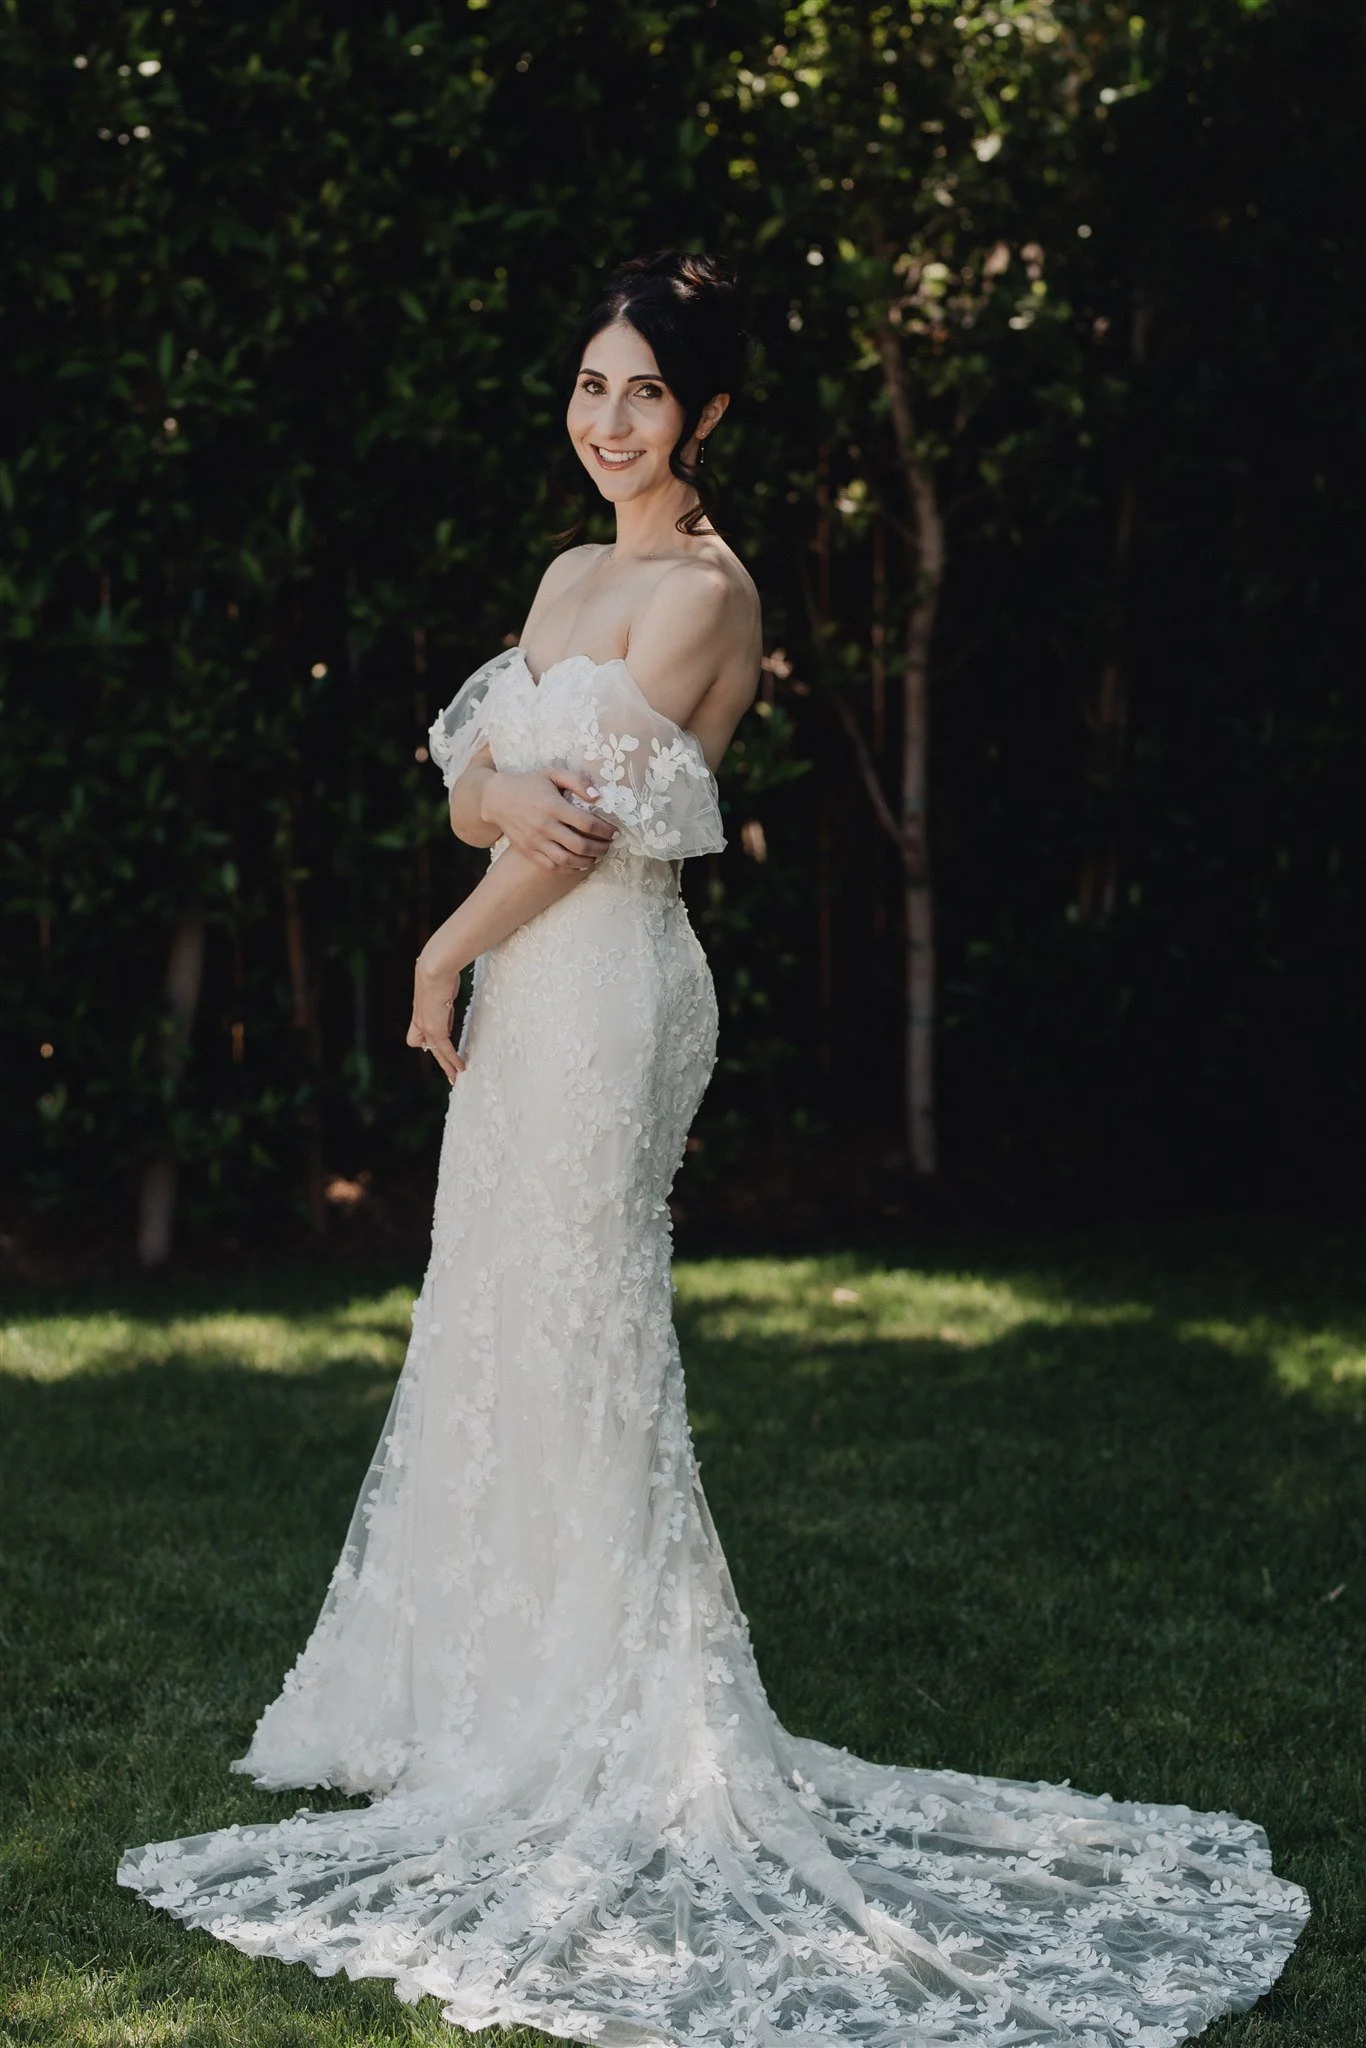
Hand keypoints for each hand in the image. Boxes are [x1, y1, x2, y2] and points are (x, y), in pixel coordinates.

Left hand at [406, 959, 464, 1083]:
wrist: (435, 967)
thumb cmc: (441, 967)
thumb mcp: (442, 980)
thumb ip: (445, 991)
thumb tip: (449, 995)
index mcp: (421, 1007)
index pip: (421, 1028)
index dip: (430, 1035)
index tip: (445, 1039)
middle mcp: (420, 1018)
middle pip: (424, 1043)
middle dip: (438, 1056)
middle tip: (449, 1069)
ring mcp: (426, 1025)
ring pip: (435, 1051)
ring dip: (447, 1064)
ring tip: (455, 1077)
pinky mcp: (435, 1029)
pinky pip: (445, 1050)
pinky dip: (452, 1060)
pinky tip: (461, 1068)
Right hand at [481, 769, 617, 871]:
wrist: (496, 799)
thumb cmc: (530, 784)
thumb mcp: (553, 774)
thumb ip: (577, 781)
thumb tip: (598, 796)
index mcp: (553, 806)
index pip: (586, 823)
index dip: (605, 830)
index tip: (615, 832)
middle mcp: (544, 826)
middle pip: (580, 845)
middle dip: (600, 848)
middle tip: (609, 846)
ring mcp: (535, 841)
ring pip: (567, 860)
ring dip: (587, 861)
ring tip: (596, 856)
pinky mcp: (528, 851)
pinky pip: (552, 866)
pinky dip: (569, 869)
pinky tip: (579, 864)